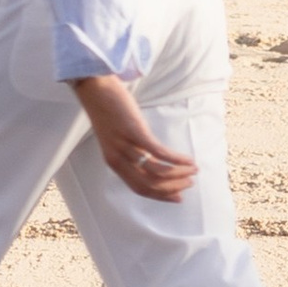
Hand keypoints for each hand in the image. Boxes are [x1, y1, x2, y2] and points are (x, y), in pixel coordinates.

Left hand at [73, 71, 198, 201]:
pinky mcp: (134, 132)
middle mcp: (118, 159)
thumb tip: (154, 161)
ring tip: (192, 170)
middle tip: (189, 183)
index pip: (140, 189)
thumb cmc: (107, 111)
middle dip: (172, 188)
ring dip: (178, 174)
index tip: (178, 197)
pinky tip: (188, 160)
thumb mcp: (116, 139)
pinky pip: (159, 152)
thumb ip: (131, 153)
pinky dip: (176, 159)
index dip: (161, 196)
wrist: (94, 89)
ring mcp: (126, 146)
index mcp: (114, 163)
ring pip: (156, 171)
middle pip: (149, 184)